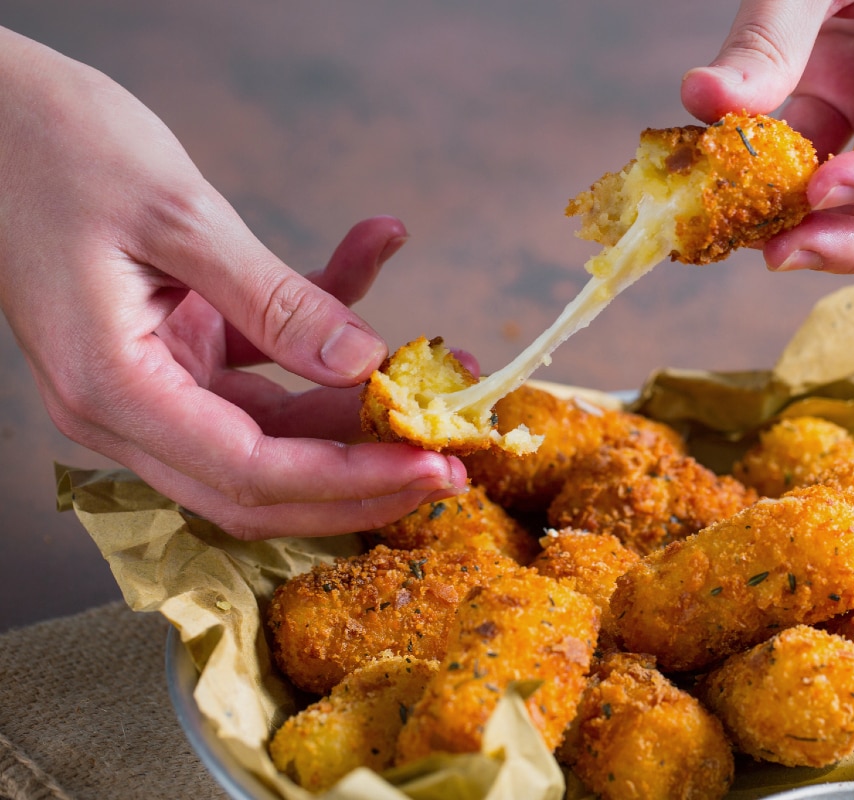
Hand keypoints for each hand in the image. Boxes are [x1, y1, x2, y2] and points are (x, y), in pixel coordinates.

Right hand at [0, 28, 466, 539]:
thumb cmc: (53, 147)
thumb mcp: (179, 216)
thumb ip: (274, 299)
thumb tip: (361, 362)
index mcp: (114, 389)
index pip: (249, 473)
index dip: (348, 481)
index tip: (431, 466)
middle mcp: (129, 406)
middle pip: (264, 482)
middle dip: (363, 477)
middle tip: (451, 463)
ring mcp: (153, 380)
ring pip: (274, 430)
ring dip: (357, 407)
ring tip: (440, 364)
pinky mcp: (176, 346)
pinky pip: (264, 358)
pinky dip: (321, 320)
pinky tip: (375, 248)